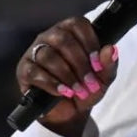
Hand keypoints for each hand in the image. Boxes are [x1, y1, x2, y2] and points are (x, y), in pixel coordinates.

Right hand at [18, 17, 118, 136]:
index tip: (98, 65)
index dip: (90, 44)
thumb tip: (111, 49)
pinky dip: (51, 83)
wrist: (70, 112)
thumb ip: (108, 63)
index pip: (78, 24)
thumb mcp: (103, 78)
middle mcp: (50, 37)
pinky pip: (35, 72)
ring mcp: (35, 52)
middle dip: (80, 64)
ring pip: (48, 55)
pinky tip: (63, 92)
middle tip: (90, 83)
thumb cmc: (85, 87)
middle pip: (64, 40)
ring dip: (67, 75)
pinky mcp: (25, 69)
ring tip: (78, 90)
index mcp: (70, 32)